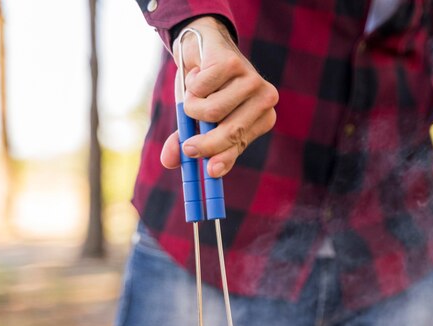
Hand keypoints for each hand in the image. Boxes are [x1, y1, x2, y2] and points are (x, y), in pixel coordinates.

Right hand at [160, 17, 278, 177]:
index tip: (210, 172)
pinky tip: (198, 73)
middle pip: (231, 133)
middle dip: (205, 144)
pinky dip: (191, 84)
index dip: (225, 159)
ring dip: (192, 107)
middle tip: (187, 148)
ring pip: (212, 112)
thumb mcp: (197, 121)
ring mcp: (252, 80)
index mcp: (262, 119)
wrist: (204, 46)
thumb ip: (187, 142)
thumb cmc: (206, 90)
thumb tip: (168, 161)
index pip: (240, 144)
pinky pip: (201, 88)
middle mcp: (264, 100)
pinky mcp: (233, 63)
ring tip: (194, 94)